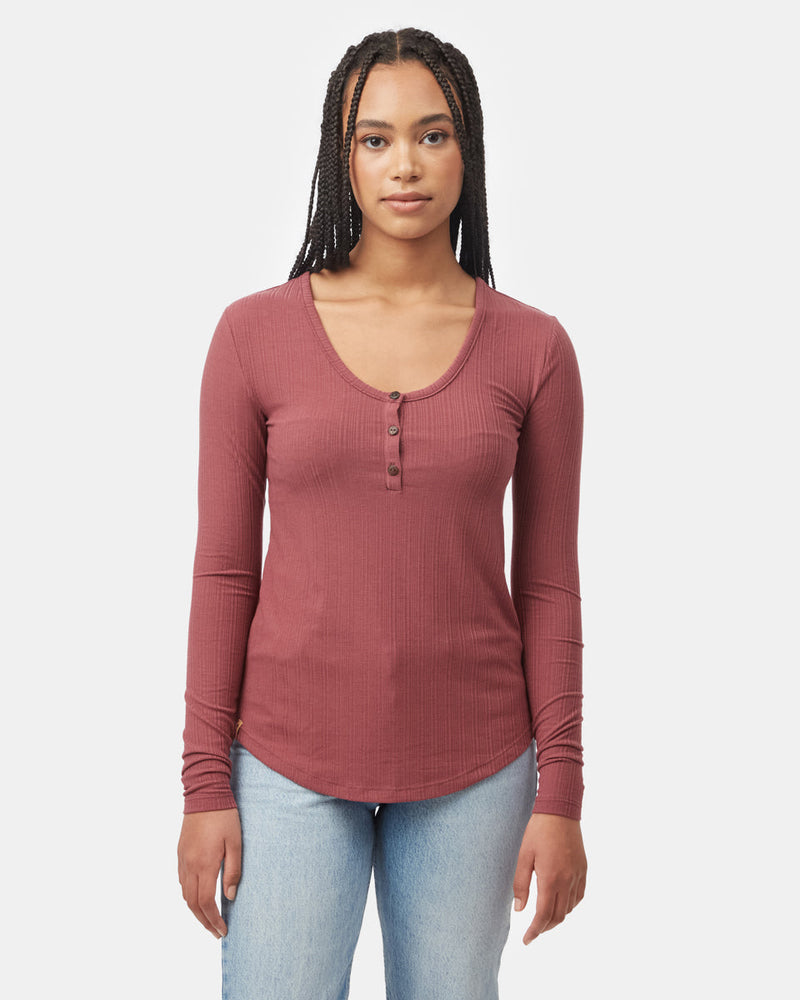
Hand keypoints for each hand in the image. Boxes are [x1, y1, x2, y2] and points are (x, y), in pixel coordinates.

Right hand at [177, 807, 241, 937]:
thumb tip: (230, 896)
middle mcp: (190, 865)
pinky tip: (199, 896)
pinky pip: (182, 881)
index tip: (222, 930)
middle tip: (216, 932)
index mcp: (205, 864)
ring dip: (195, 910)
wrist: (205, 794)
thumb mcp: (236, 843)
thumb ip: (233, 871)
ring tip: (209, 919)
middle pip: (192, 903)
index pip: (205, 902)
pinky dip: (189, 895)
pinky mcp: (180, 852)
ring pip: (184, 894)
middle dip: (204, 921)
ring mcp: (182, 859)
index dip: (213, 920)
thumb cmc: (224, 816)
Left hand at [512, 812, 586, 944]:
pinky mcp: (584, 869)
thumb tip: (519, 909)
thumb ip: (521, 884)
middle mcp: (568, 881)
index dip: (535, 931)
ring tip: (544, 917)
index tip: (526, 940)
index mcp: (551, 879)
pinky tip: (560, 902)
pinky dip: (569, 905)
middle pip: (558, 916)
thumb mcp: (523, 856)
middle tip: (533, 931)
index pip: (544, 915)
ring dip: (557, 917)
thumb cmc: (538, 831)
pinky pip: (579, 896)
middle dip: (545, 928)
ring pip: (570, 908)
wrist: (560, 811)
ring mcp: (578, 875)